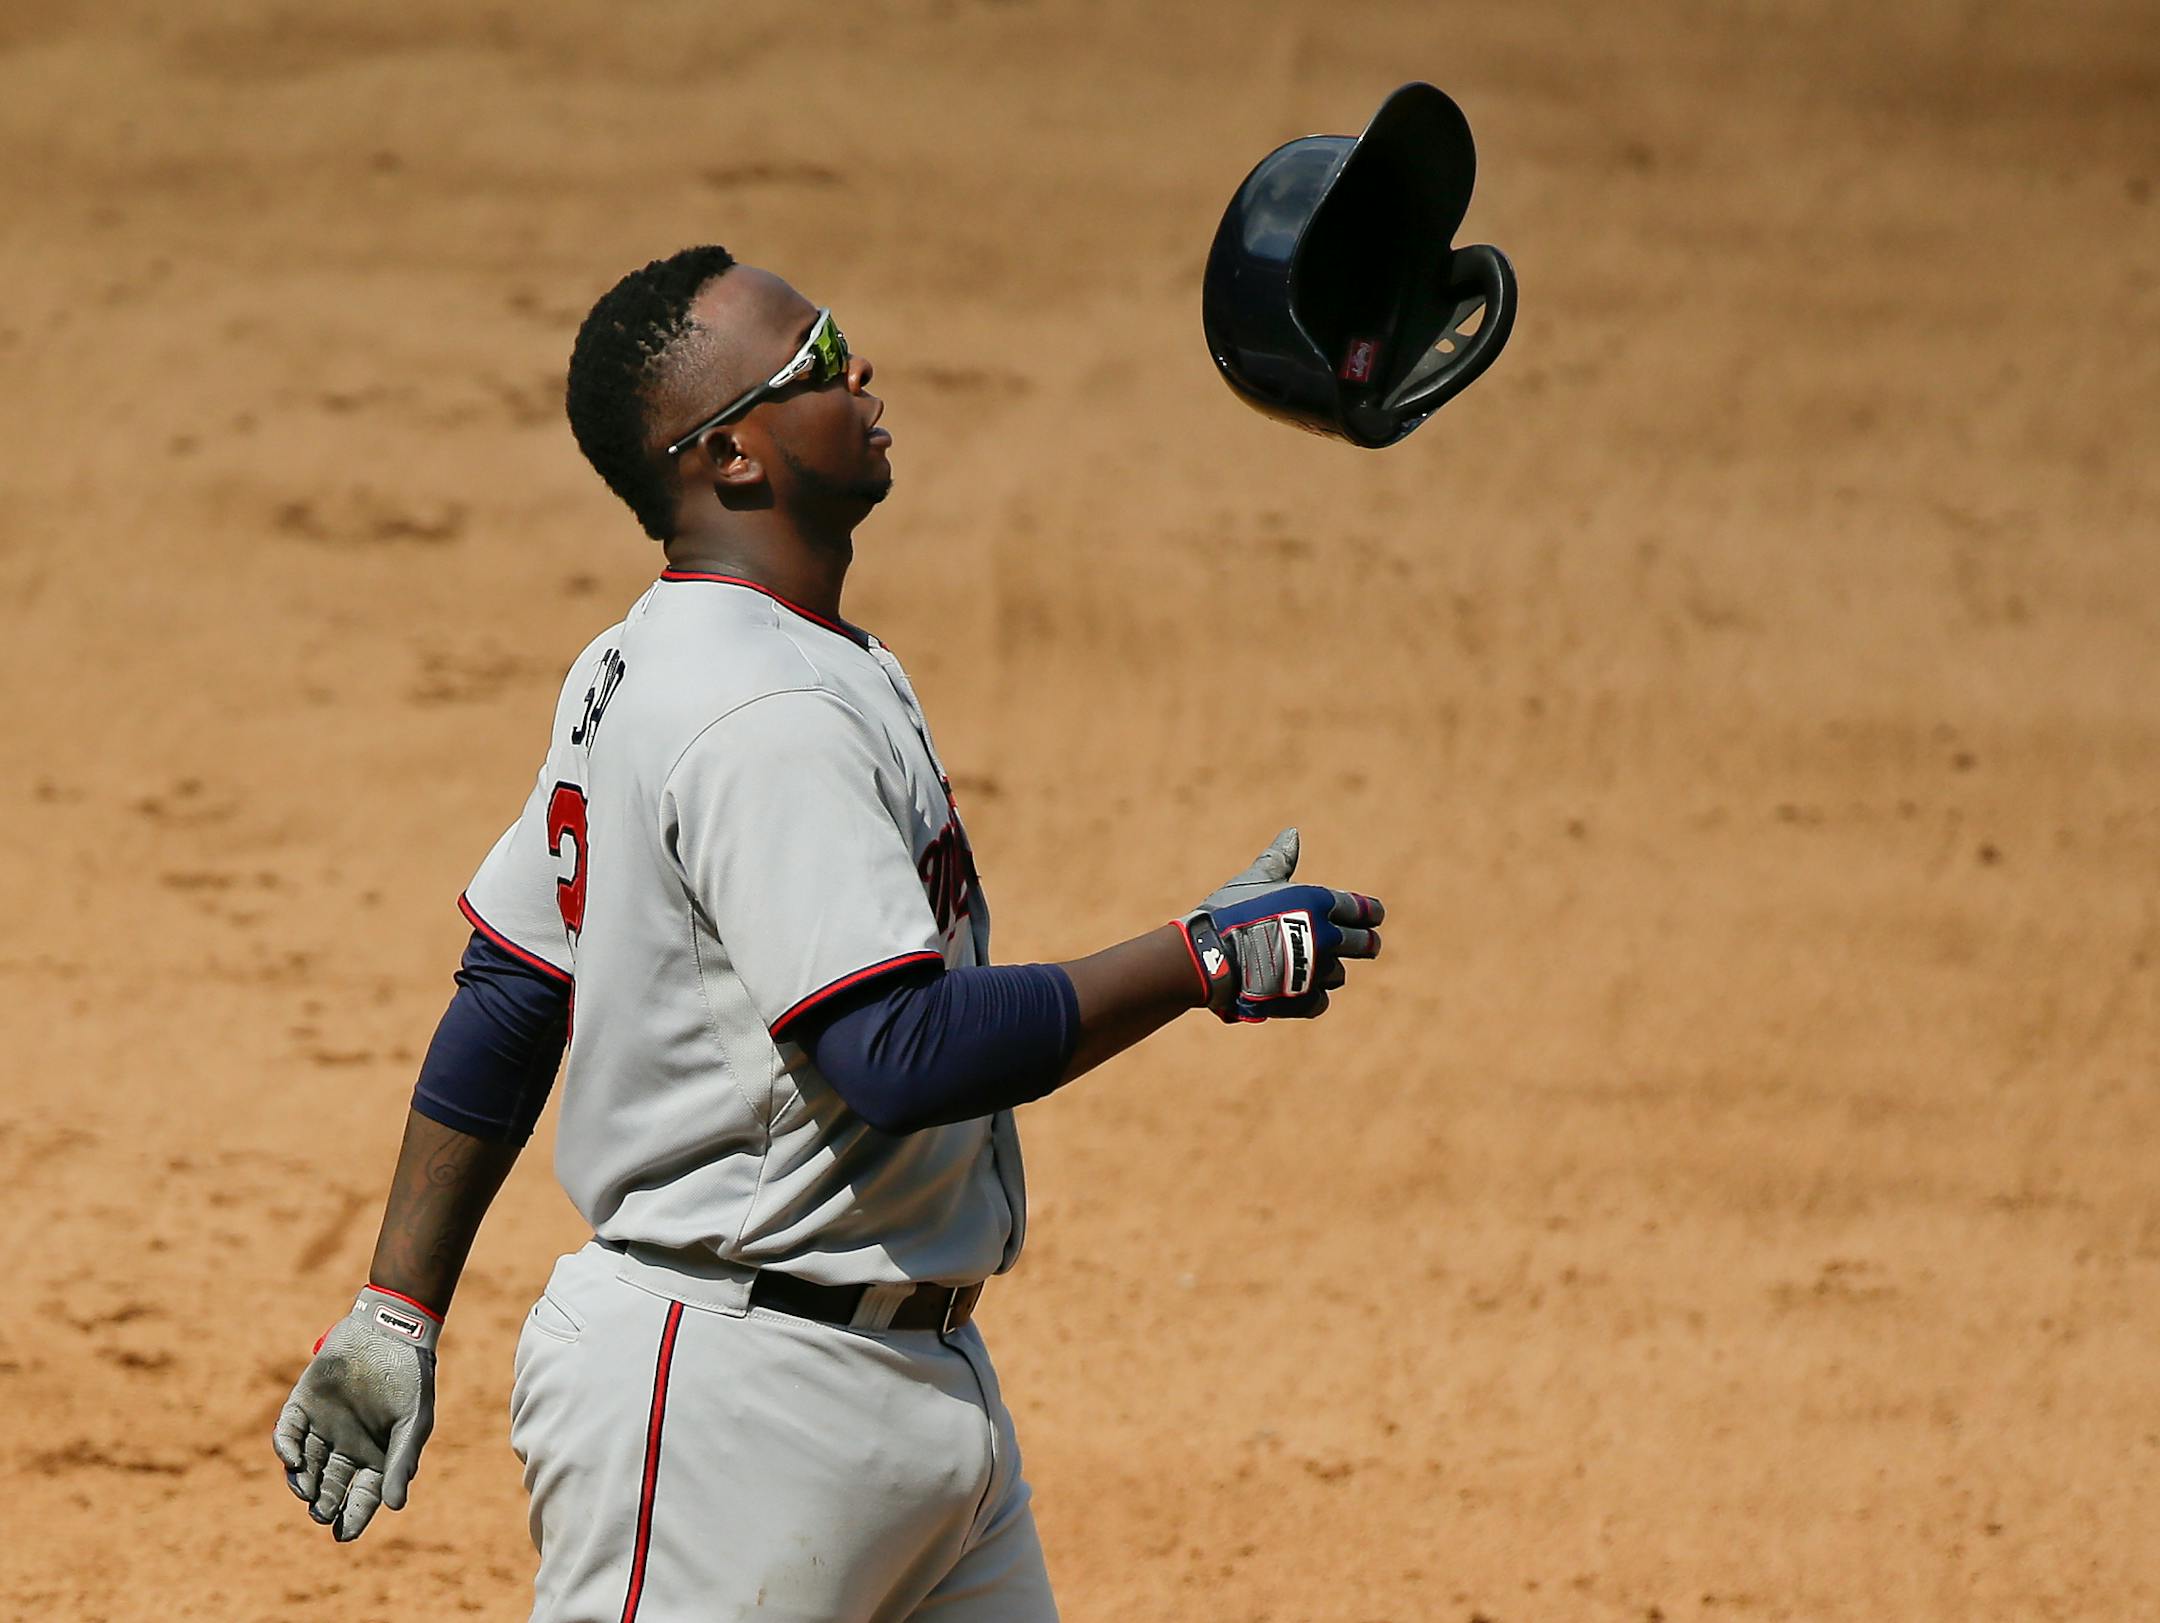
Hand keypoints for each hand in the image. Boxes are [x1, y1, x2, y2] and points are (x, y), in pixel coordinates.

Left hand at [272, 1286, 438, 1541]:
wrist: (389, 1329)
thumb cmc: (409, 1377)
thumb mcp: (413, 1423)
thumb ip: (401, 1462)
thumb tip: (395, 1507)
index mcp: (376, 1454)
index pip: (362, 1494)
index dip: (353, 1517)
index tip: (343, 1535)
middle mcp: (347, 1445)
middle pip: (329, 1486)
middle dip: (323, 1504)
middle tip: (321, 1512)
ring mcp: (322, 1426)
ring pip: (304, 1466)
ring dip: (302, 1483)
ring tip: (307, 1491)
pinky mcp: (302, 1405)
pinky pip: (287, 1433)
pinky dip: (285, 1448)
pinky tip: (294, 1459)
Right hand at [1182, 828, 1383, 1020]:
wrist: (1208, 956)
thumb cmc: (1228, 912)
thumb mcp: (1254, 880)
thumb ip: (1279, 859)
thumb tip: (1292, 834)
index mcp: (1318, 903)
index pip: (1363, 910)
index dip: (1371, 914)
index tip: (1374, 918)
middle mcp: (1325, 937)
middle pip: (1365, 944)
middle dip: (1367, 944)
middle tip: (1368, 945)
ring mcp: (1316, 971)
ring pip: (1339, 974)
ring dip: (1329, 970)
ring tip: (1311, 966)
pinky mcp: (1303, 999)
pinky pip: (1321, 1001)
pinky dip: (1310, 997)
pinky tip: (1295, 989)